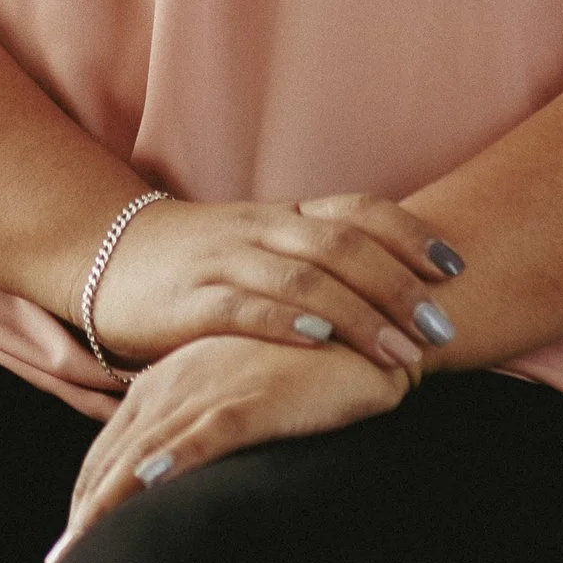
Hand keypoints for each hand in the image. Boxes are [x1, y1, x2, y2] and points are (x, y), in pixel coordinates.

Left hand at [48, 335, 403, 562]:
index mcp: (167, 378)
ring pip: (143, 453)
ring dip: (107, 502)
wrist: (361, 323)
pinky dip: (168, 464)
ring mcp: (211, 390)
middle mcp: (176, 382)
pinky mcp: (251, 400)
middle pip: (113, 454)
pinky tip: (143, 490)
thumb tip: (178, 472)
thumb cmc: (301, 361)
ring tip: (81, 548)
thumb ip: (202, 421)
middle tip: (60, 560)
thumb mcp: (236, 387)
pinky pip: (200, 437)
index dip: (88, 489)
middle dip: (85, 508)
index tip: (72, 535)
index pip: (112, 444)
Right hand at [84, 191, 463, 377]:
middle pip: (342, 246)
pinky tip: (319, 342)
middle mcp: (261, 230)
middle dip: (399, 287)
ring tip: (402, 352)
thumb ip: (318, 264)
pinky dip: (284, 323)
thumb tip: (401, 294)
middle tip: (443, 326)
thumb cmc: (199, 264)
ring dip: (359, 315)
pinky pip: (242, 306)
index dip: (409, 235)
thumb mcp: (262, 250)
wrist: (106, 257)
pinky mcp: (188, 301)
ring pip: (303, 278)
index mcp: (284, 216)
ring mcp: (224, 262)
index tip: (456, 268)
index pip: (358, 211)